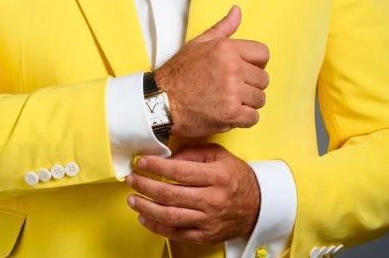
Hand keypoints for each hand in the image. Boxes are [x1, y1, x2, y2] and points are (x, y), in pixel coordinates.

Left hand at [125, 143, 260, 243]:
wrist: (257, 205)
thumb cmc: (235, 176)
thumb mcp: (218, 155)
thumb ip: (192, 153)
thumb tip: (166, 158)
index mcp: (217, 176)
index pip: (180, 172)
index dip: (156, 166)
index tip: (141, 162)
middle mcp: (213, 200)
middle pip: (171, 195)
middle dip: (146, 186)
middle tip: (131, 179)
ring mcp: (208, 220)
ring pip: (171, 217)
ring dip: (146, 208)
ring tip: (132, 199)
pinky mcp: (205, 235)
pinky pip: (177, 233)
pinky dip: (157, 226)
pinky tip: (145, 218)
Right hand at [154, 5, 269, 137]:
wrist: (162, 101)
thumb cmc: (179, 72)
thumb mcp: (199, 43)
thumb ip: (223, 27)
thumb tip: (237, 10)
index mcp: (226, 48)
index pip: (263, 53)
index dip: (256, 63)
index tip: (246, 69)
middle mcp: (232, 69)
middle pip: (263, 78)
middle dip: (251, 84)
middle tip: (234, 88)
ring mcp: (233, 92)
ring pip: (260, 99)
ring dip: (248, 102)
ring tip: (230, 100)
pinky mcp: (231, 114)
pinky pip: (253, 118)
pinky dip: (244, 118)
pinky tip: (229, 113)